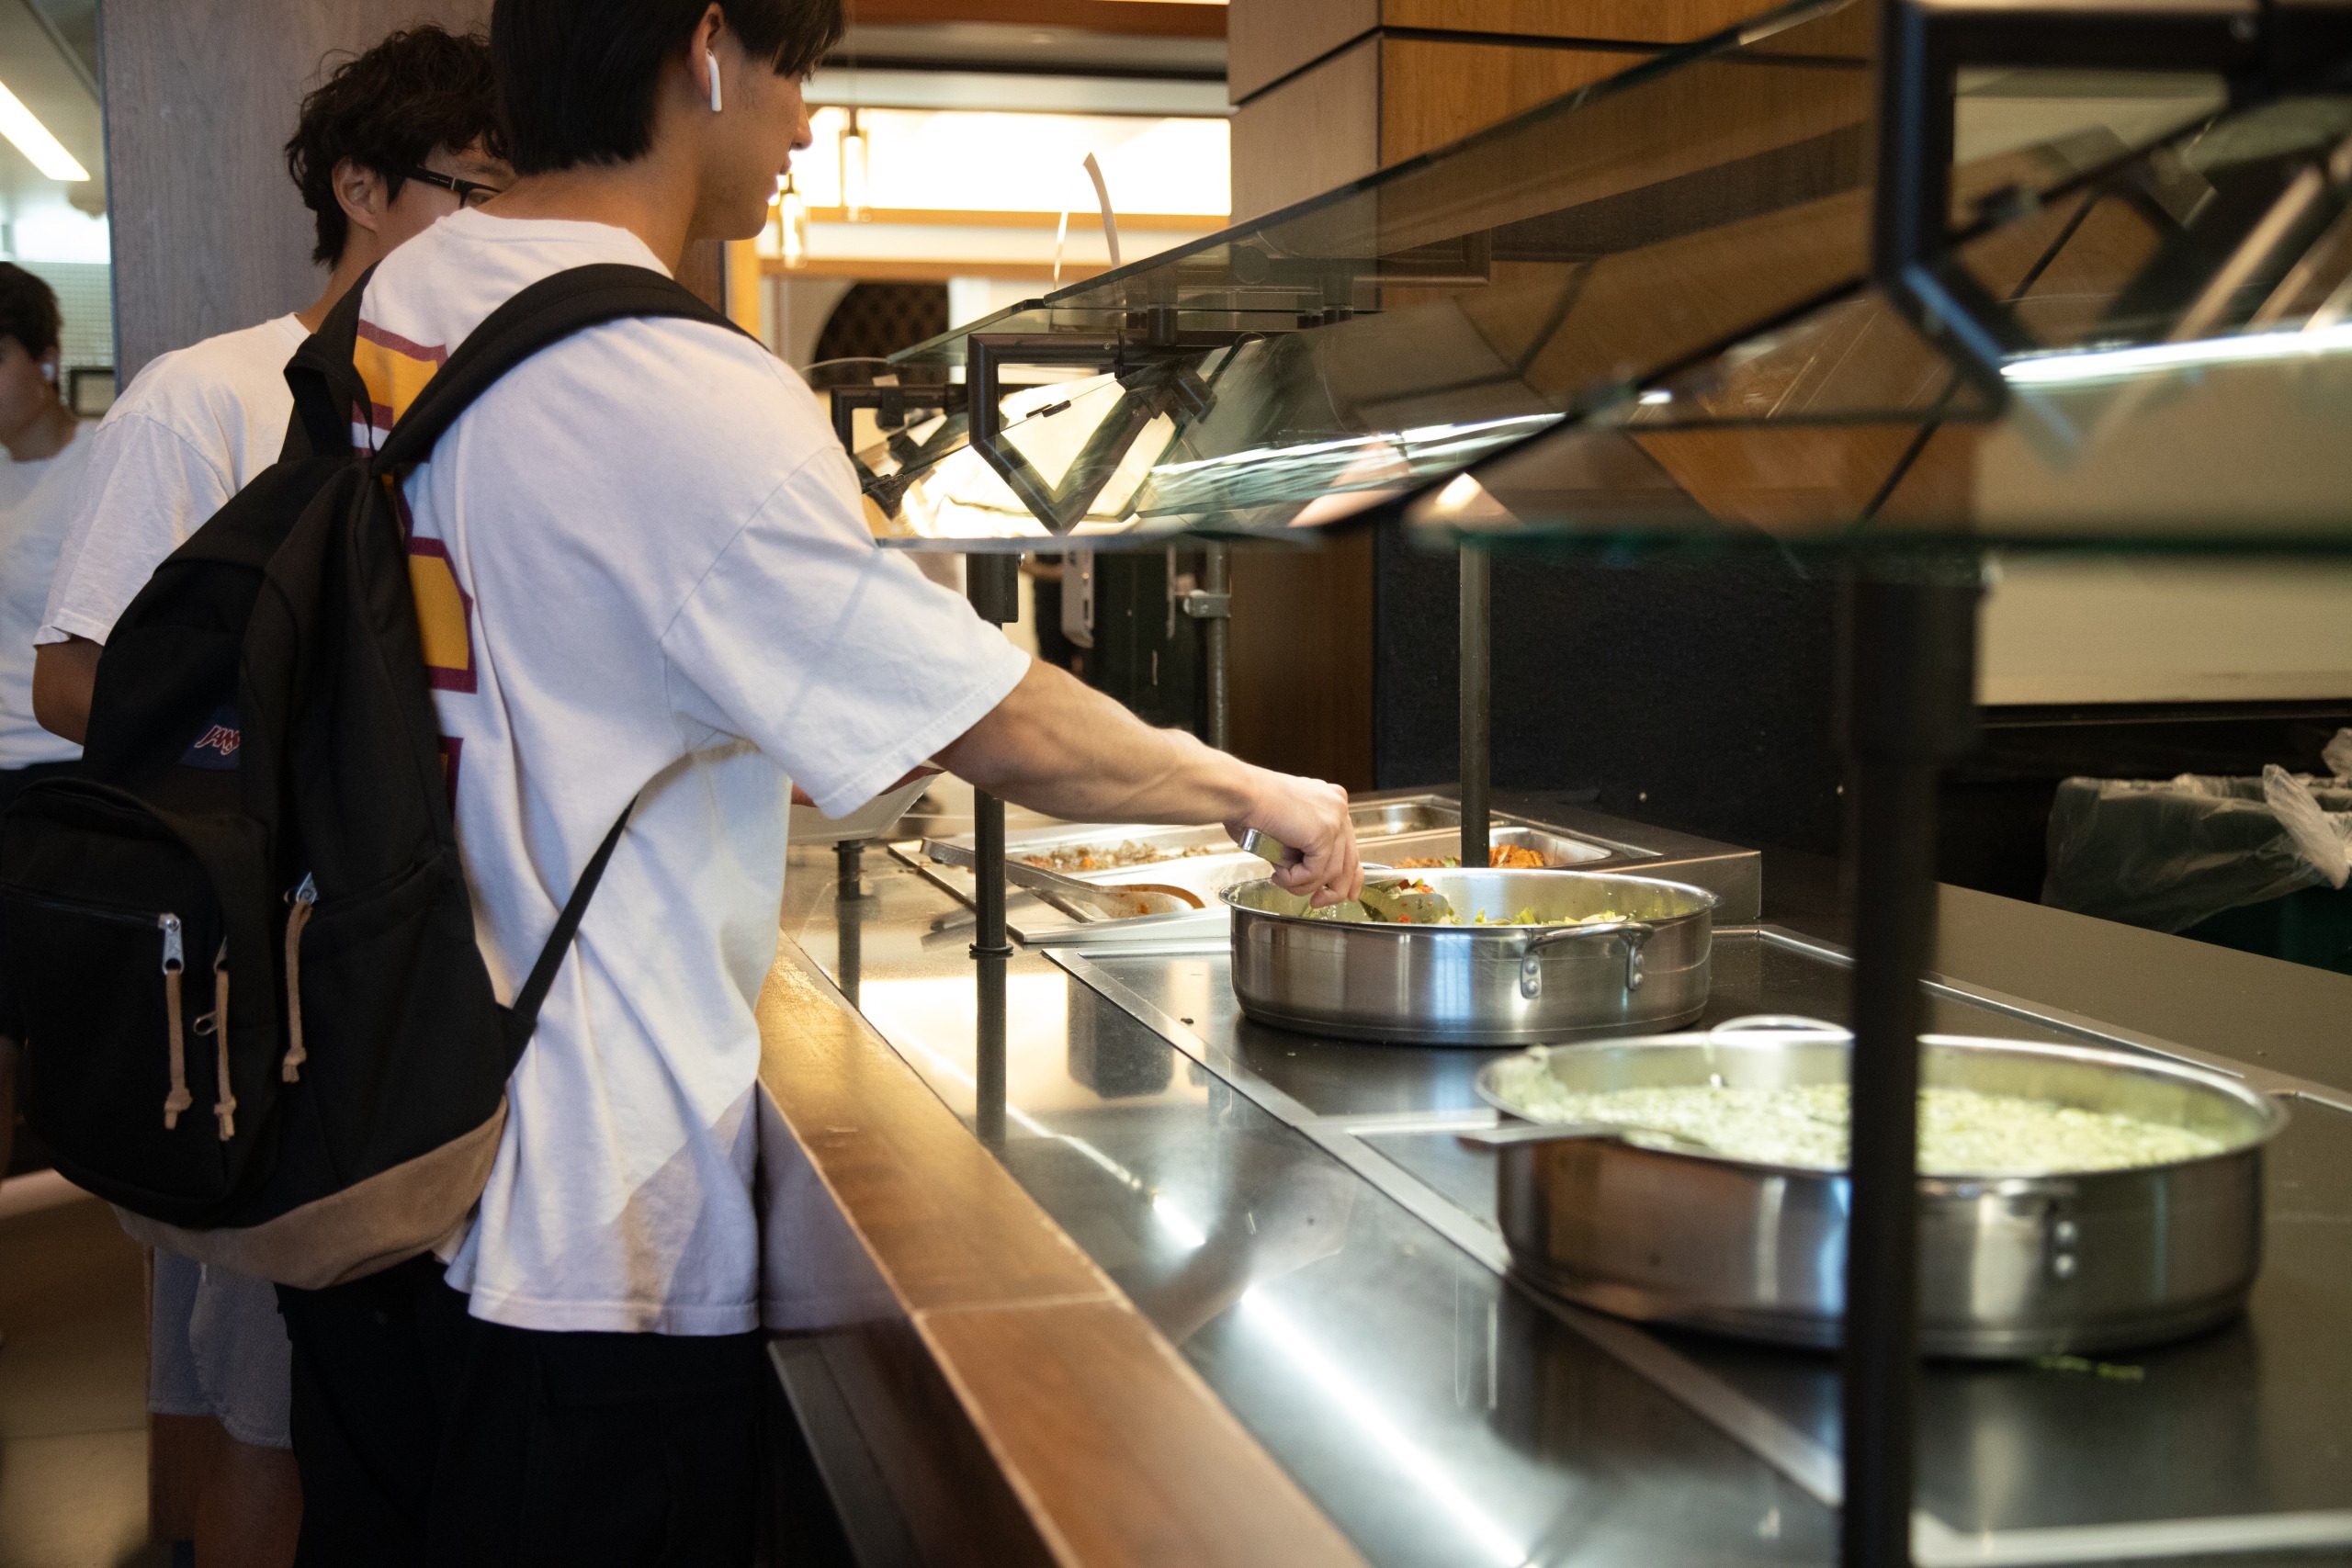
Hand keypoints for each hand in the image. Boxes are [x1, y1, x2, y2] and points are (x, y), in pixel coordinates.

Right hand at [1228, 772, 1359, 906]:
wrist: (1241, 795)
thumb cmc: (1251, 807)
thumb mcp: (1287, 829)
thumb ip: (1305, 847)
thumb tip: (1312, 876)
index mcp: (1331, 801)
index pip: (1350, 844)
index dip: (1350, 874)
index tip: (1346, 894)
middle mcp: (1338, 806)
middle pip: (1349, 860)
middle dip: (1335, 889)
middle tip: (1317, 903)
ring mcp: (1334, 819)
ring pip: (1331, 871)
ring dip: (1304, 884)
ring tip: (1281, 880)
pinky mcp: (1323, 833)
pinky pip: (1316, 872)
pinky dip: (1295, 879)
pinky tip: (1279, 874)